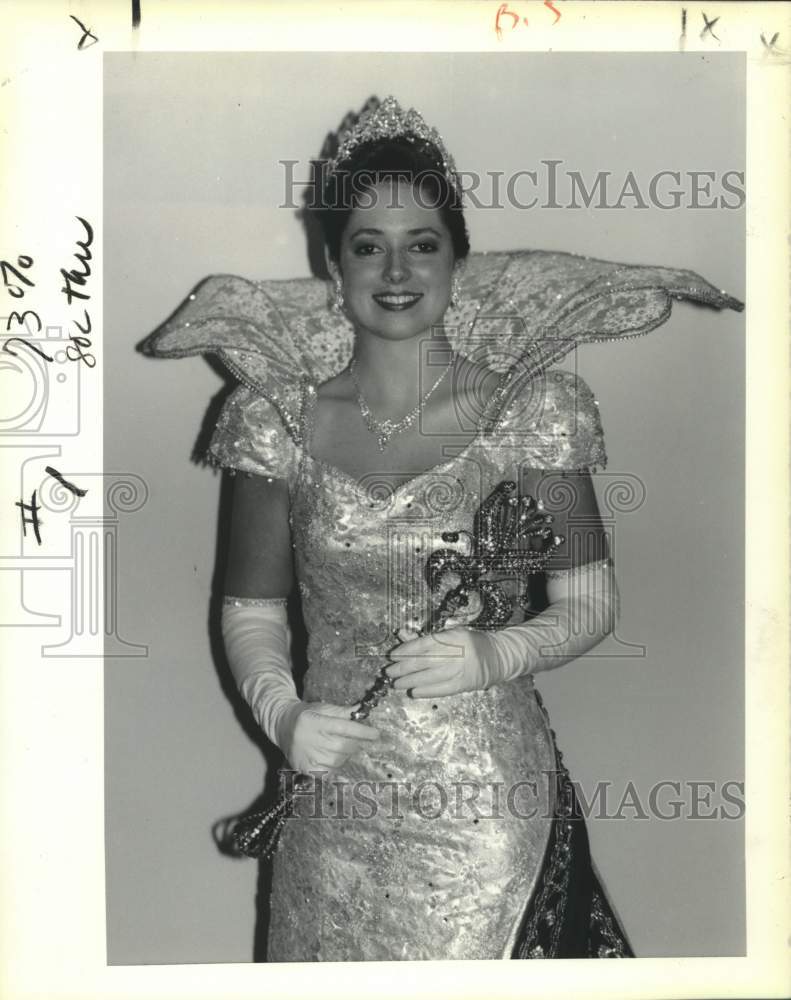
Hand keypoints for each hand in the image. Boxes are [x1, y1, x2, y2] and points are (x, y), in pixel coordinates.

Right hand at [276, 701, 381, 773]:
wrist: (282, 725)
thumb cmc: (306, 714)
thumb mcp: (323, 708)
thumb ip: (343, 711)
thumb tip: (363, 710)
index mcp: (316, 721)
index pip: (344, 728)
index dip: (362, 732)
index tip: (375, 734)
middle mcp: (310, 739)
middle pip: (342, 747)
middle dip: (354, 743)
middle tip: (355, 740)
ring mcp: (306, 756)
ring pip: (337, 761)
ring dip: (345, 755)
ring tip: (340, 748)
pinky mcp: (304, 768)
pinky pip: (328, 772)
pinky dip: (335, 767)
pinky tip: (332, 758)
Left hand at [385, 626, 501, 698]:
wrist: (499, 657)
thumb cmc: (473, 643)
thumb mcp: (451, 633)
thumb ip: (427, 637)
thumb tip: (402, 636)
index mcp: (454, 636)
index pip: (424, 644)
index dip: (406, 650)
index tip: (393, 655)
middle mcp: (458, 652)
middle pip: (424, 661)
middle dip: (403, 668)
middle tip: (389, 672)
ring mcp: (462, 670)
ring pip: (430, 676)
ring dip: (410, 681)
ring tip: (396, 683)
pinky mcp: (465, 685)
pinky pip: (441, 689)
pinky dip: (425, 691)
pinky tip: (413, 691)